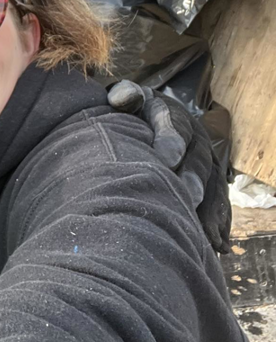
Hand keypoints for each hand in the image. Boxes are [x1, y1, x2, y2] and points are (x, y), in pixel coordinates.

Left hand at [107, 80, 230, 252]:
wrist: (145, 119)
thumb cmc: (129, 112)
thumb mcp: (126, 98)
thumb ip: (124, 96)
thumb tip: (123, 98)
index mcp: (172, 115)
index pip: (173, 125)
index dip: (171, 140)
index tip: (165, 159)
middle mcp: (195, 139)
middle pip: (198, 159)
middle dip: (194, 178)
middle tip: (189, 196)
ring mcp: (205, 163)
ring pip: (213, 185)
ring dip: (210, 207)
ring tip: (204, 231)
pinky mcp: (209, 185)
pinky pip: (218, 204)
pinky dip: (217, 223)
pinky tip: (216, 245)